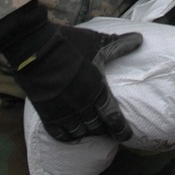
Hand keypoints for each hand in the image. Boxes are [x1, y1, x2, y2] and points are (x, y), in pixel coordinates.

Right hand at [0, 1, 139, 142]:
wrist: (34, 48)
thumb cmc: (68, 44)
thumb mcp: (96, 42)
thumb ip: (118, 44)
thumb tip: (140, 38)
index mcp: (96, 90)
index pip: (113, 118)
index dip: (121, 130)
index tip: (126, 136)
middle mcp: (82, 106)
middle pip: (97, 127)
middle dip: (103, 130)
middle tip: (107, 131)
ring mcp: (63, 112)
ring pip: (80, 132)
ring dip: (87, 133)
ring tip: (90, 131)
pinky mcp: (47, 114)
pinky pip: (60, 134)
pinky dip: (68, 136)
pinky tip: (71, 134)